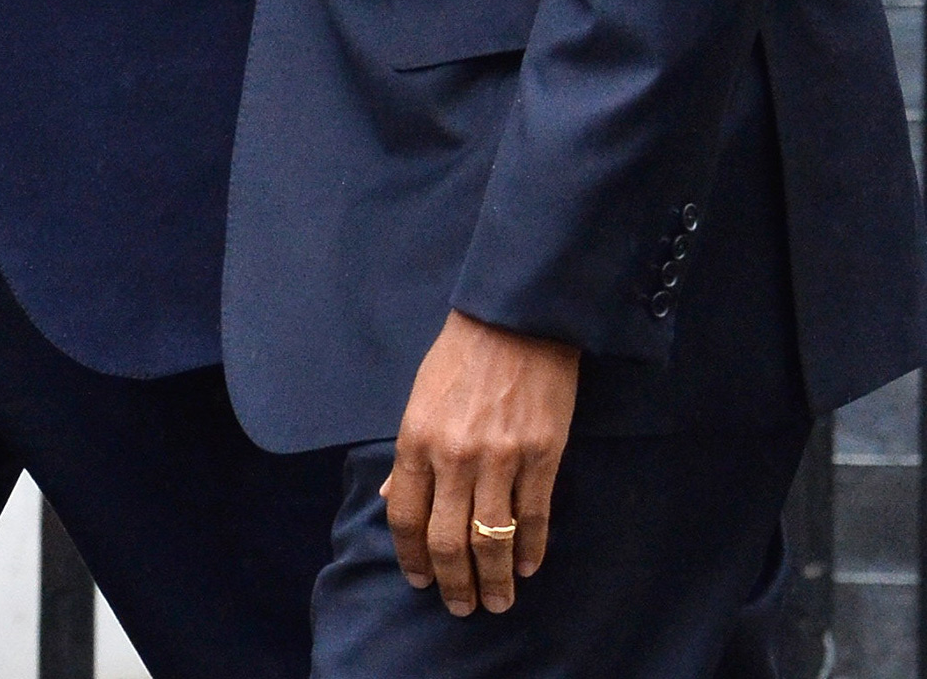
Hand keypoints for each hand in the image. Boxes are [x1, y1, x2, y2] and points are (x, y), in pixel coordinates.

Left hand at [381, 309, 578, 618]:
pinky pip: (534, 519)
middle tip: (461, 606)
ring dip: (495, 581)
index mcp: (416, 440)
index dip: (412, 558)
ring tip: (498, 602)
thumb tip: (386, 499)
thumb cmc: (461, 355)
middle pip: (447, 542)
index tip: (420, 580)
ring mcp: (499, 460)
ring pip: (492, 542)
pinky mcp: (540, 457)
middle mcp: (454, 457)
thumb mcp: (419, 398)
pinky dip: (531, 551)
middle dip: (453, 584)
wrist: (515, 320)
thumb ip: (406, 454)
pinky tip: (528, 567)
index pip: (405, 518)